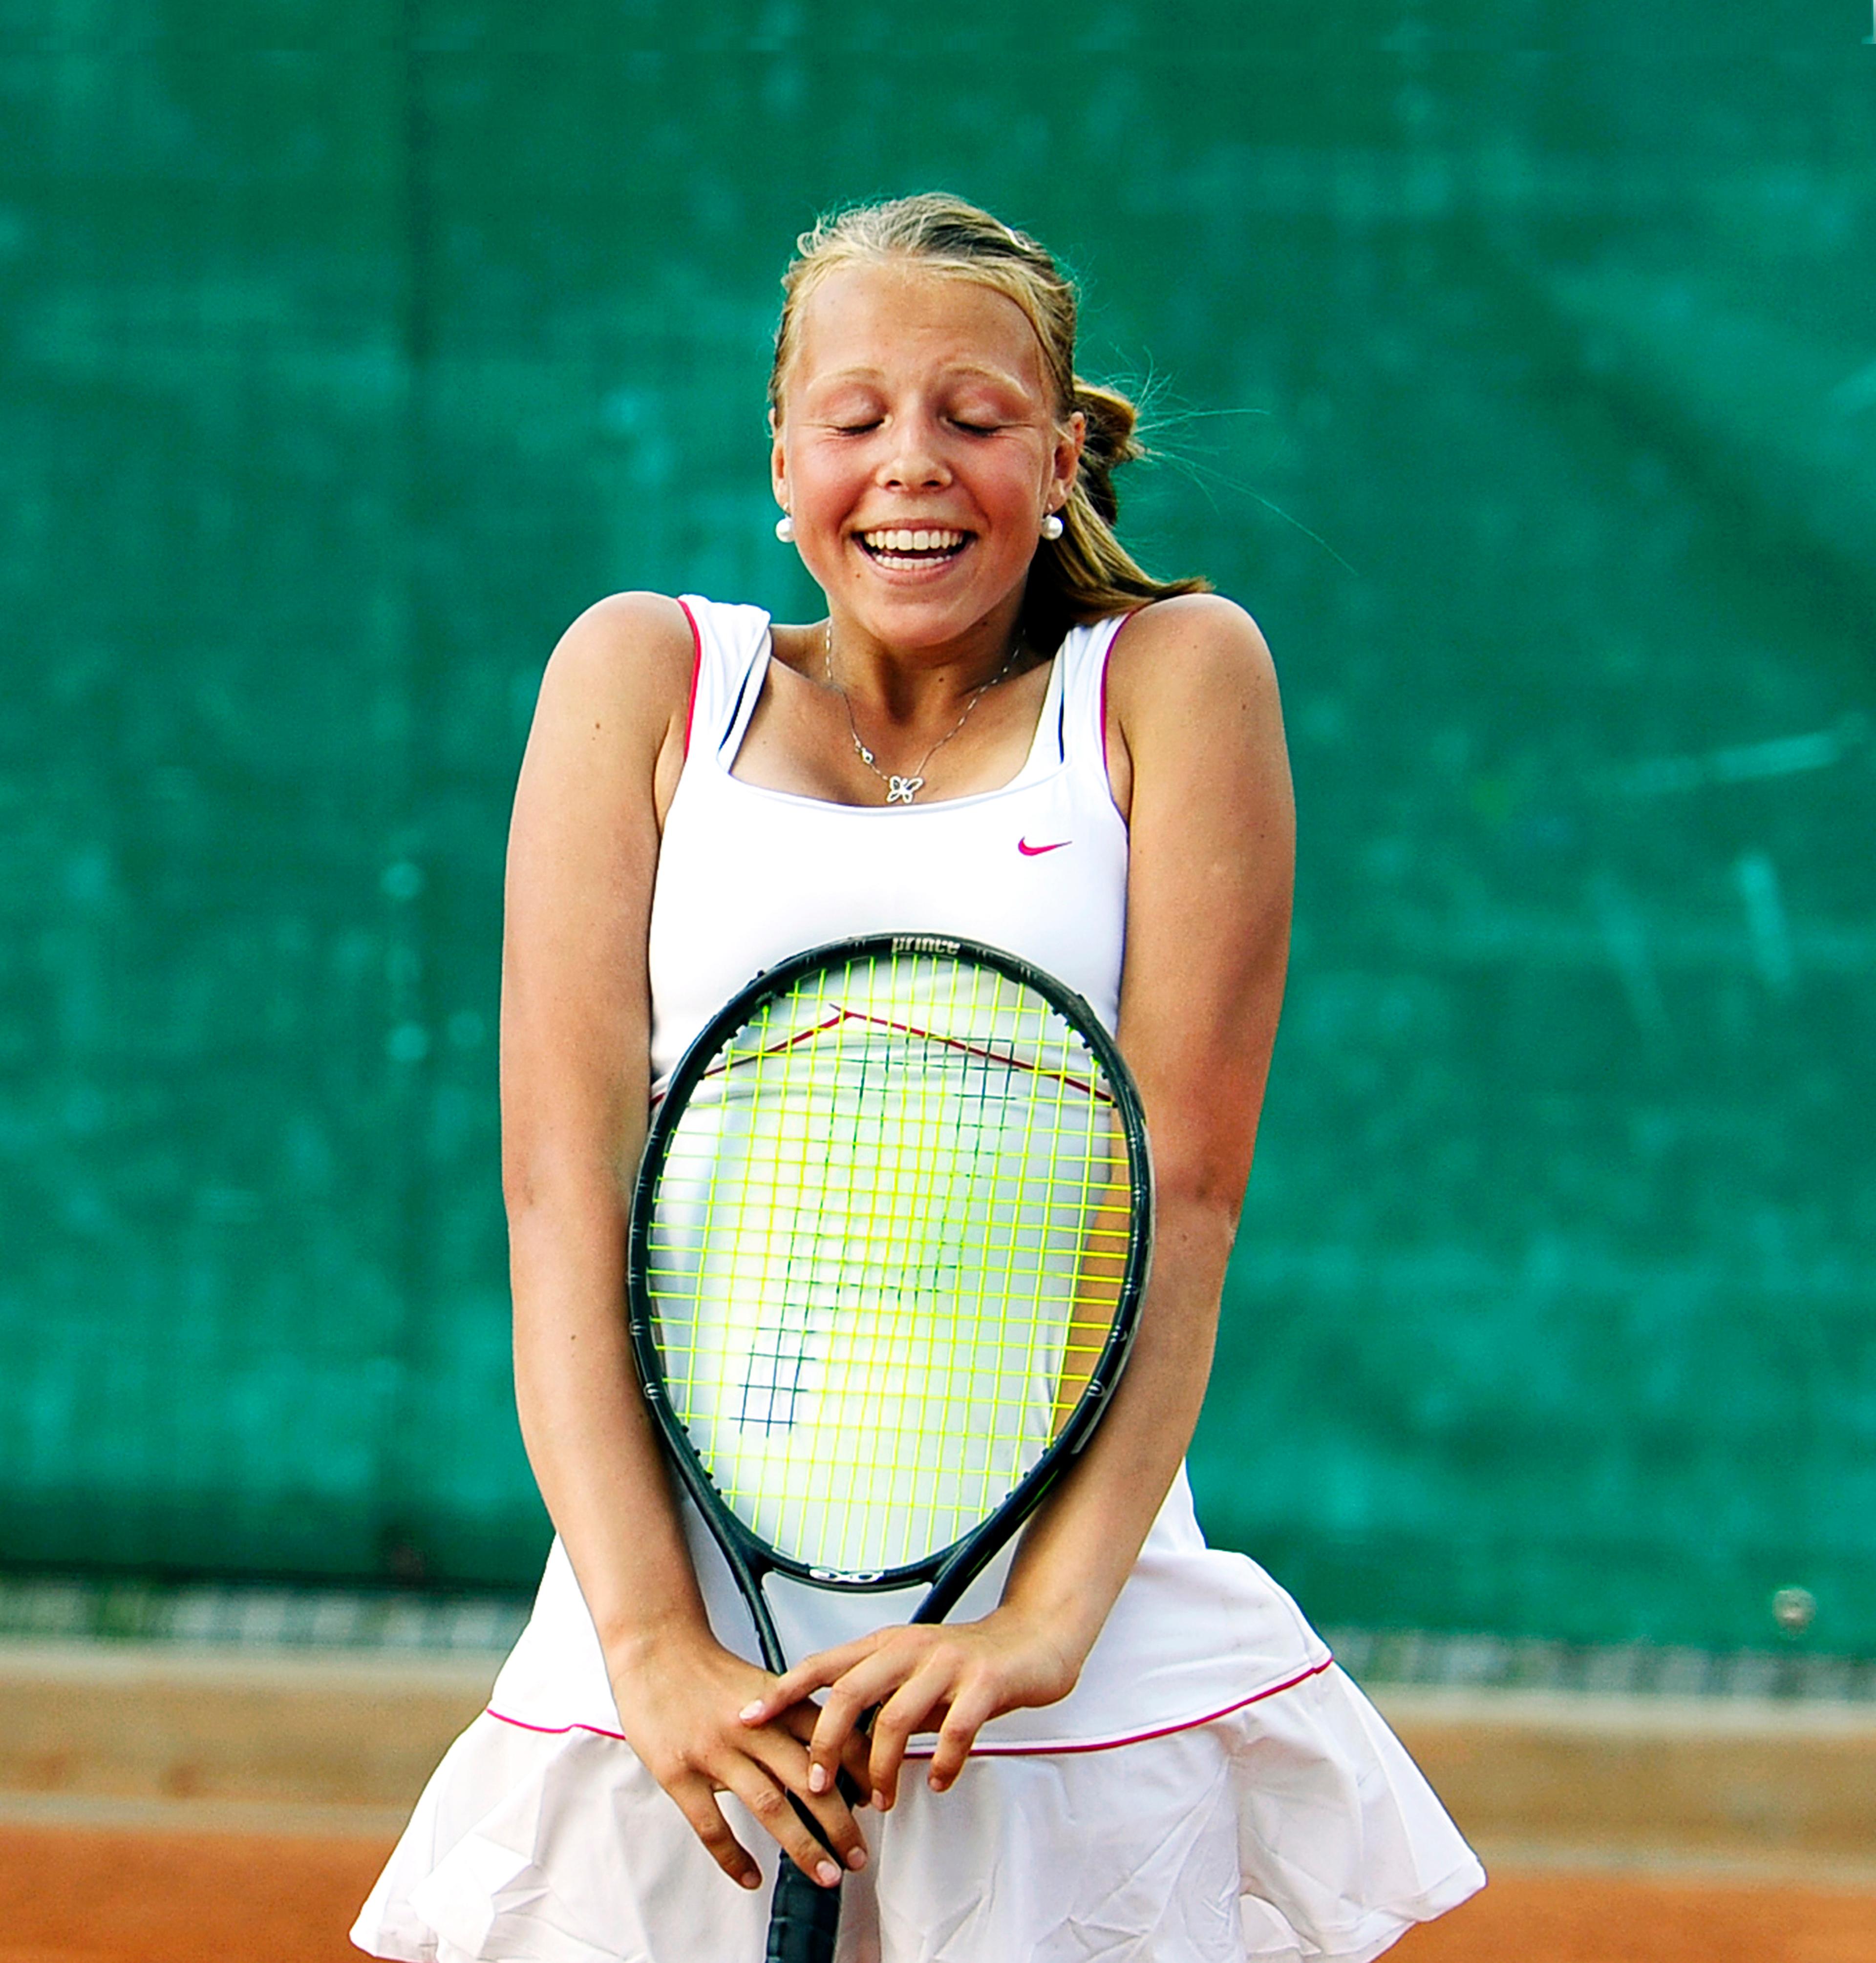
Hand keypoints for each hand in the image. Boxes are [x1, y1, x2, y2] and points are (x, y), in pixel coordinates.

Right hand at [606, 1632, 870, 1890]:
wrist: (657, 1648)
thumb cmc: (708, 1671)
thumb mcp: (762, 1687)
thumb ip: (792, 1719)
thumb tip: (828, 1759)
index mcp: (778, 1704)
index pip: (833, 1738)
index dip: (861, 1773)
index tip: (878, 1802)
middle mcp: (753, 1727)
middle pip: (809, 1779)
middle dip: (841, 1823)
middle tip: (859, 1856)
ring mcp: (715, 1751)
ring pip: (770, 1805)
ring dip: (803, 1846)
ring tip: (826, 1873)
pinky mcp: (678, 1773)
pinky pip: (711, 1824)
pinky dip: (734, 1857)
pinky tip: (752, 1876)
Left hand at [736, 1608, 1079, 1812]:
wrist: (1034, 1640)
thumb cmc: (967, 1664)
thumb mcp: (914, 1672)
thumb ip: (879, 1698)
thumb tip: (835, 1742)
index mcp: (887, 1644)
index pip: (823, 1663)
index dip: (782, 1690)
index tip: (746, 1717)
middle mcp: (911, 1648)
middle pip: (850, 1693)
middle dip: (825, 1744)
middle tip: (816, 1786)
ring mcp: (948, 1664)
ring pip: (896, 1719)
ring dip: (881, 1768)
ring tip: (880, 1801)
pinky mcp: (984, 1683)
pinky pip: (954, 1731)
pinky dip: (941, 1765)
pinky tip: (936, 1784)